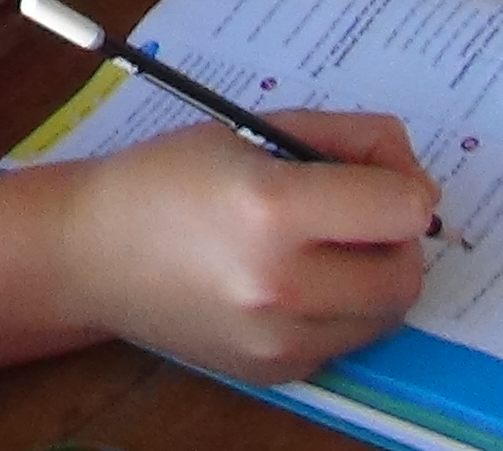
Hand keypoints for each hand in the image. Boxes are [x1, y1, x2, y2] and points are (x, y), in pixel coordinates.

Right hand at [67, 112, 434, 382]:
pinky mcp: (273, 370)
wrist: (89, 254)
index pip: (404, 209)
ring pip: (385, 315)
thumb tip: (413, 177)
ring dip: (373, 277)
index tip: (376, 175)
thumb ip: (340, 141)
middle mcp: (279, 283)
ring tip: (325, 247)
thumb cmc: (166, 177)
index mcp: (270, 207)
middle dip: (397, 237)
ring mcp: (277, 338)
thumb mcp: (250, 132)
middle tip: (359, 213)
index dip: (401, 182)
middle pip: (406, 273)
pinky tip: (292, 282)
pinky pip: (345, 341)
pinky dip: (338, 310)